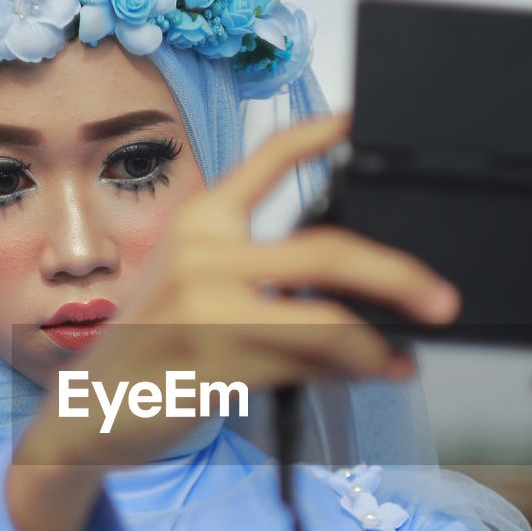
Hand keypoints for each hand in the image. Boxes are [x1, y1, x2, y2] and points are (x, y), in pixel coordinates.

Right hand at [19, 112, 461, 468]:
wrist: (93, 408)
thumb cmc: (149, 345)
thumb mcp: (187, 283)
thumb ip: (251, 267)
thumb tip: (343, 279)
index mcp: (199, 222)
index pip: (269, 158)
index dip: (324, 134)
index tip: (363, 122)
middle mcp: (203, 256)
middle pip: (327, 250)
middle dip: (397, 276)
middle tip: (439, 298)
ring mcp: (208, 312)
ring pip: (326, 321)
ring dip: (378, 345)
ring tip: (400, 356)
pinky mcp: (216, 365)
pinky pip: (306, 365)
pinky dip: (349, 371)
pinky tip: (370, 372)